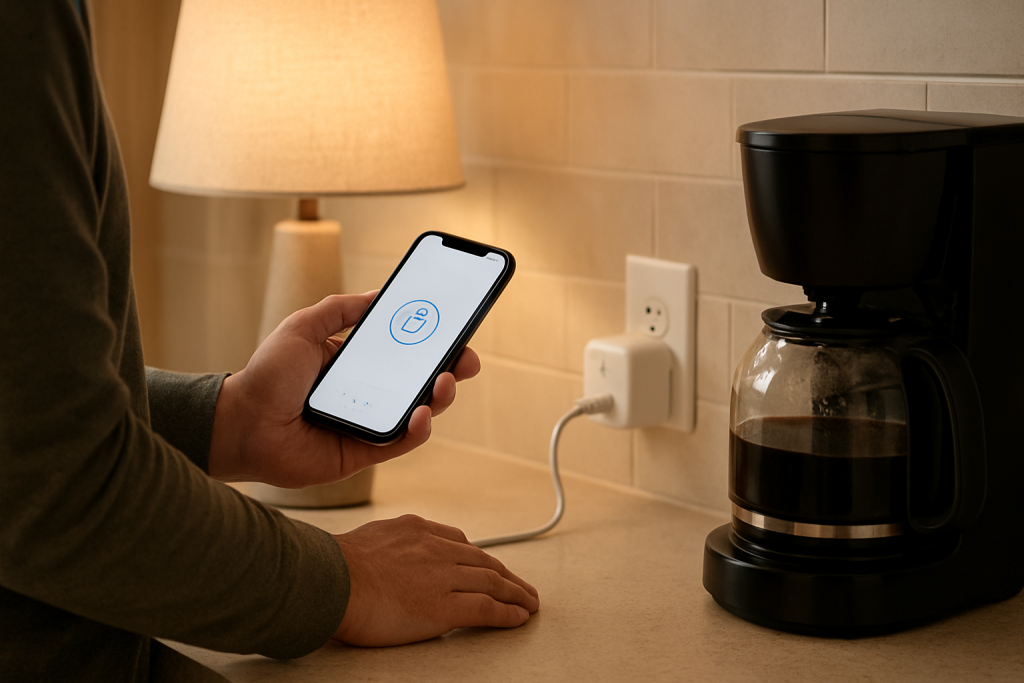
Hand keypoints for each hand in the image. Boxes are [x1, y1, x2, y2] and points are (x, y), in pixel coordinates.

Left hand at [207, 293, 480, 486]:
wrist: (241, 422)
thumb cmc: (266, 375)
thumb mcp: (303, 326)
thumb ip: (340, 309)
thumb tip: (379, 294)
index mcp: (359, 363)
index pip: (408, 350)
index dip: (435, 341)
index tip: (457, 328)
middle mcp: (370, 393)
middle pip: (424, 381)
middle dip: (453, 368)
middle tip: (467, 359)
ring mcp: (370, 423)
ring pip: (421, 412)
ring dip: (441, 397)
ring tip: (445, 381)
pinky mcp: (364, 452)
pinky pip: (401, 441)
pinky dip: (418, 429)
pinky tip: (422, 413)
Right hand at [333, 515, 539, 646]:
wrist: (330, 580)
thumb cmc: (334, 567)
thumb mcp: (367, 539)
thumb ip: (387, 545)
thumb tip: (384, 558)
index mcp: (416, 529)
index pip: (458, 542)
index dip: (478, 557)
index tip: (488, 566)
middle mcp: (436, 548)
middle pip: (483, 561)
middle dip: (506, 575)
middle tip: (521, 587)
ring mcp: (443, 576)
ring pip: (493, 582)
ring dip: (516, 593)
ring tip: (529, 603)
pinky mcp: (445, 605)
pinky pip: (487, 608)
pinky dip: (508, 613)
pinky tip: (519, 617)